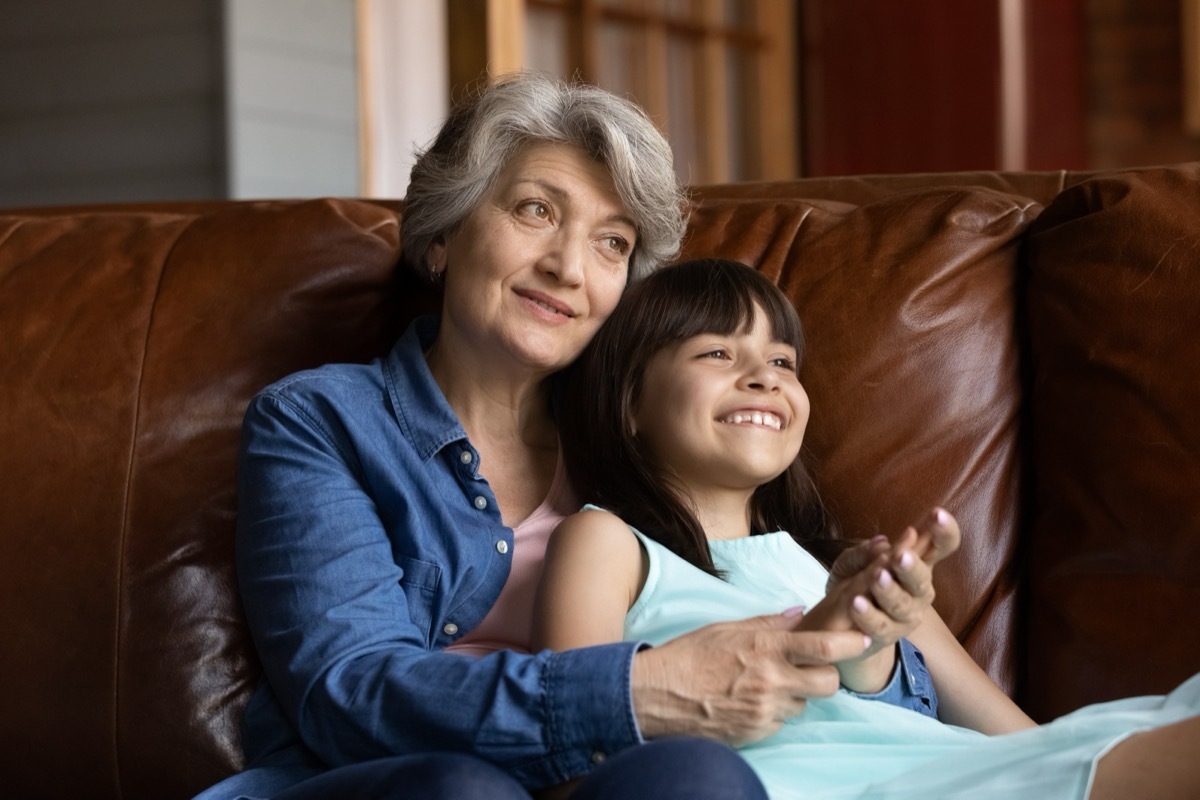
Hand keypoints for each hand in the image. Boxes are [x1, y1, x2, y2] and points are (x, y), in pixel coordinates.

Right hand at [630, 613, 868, 745]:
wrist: (656, 696)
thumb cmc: (687, 656)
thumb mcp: (726, 629)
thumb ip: (767, 623)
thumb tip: (799, 614)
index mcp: (764, 649)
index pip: (823, 646)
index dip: (849, 644)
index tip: (860, 639)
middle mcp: (770, 681)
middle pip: (827, 684)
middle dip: (827, 675)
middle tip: (812, 667)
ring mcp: (764, 711)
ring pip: (803, 704)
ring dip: (795, 694)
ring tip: (766, 683)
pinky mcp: (756, 733)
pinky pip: (780, 722)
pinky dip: (773, 712)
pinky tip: (749, 701)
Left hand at [802, 507, 961, 690]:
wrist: (842, 626)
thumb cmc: (855, 583)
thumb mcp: (854, 561)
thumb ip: (866, 551)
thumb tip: (882, 543)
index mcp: (916, 565)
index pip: (941, 546)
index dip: (944, 531)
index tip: (937, 514)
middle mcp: (918, 591)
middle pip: (922, 579)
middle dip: (911, 567)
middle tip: (900, 555)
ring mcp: (907, 615)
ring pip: (902, 604)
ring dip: (889, 590)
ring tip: (876, 576)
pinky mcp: (888, 635)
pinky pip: (880, 626)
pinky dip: (868, 614)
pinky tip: (856, 602)